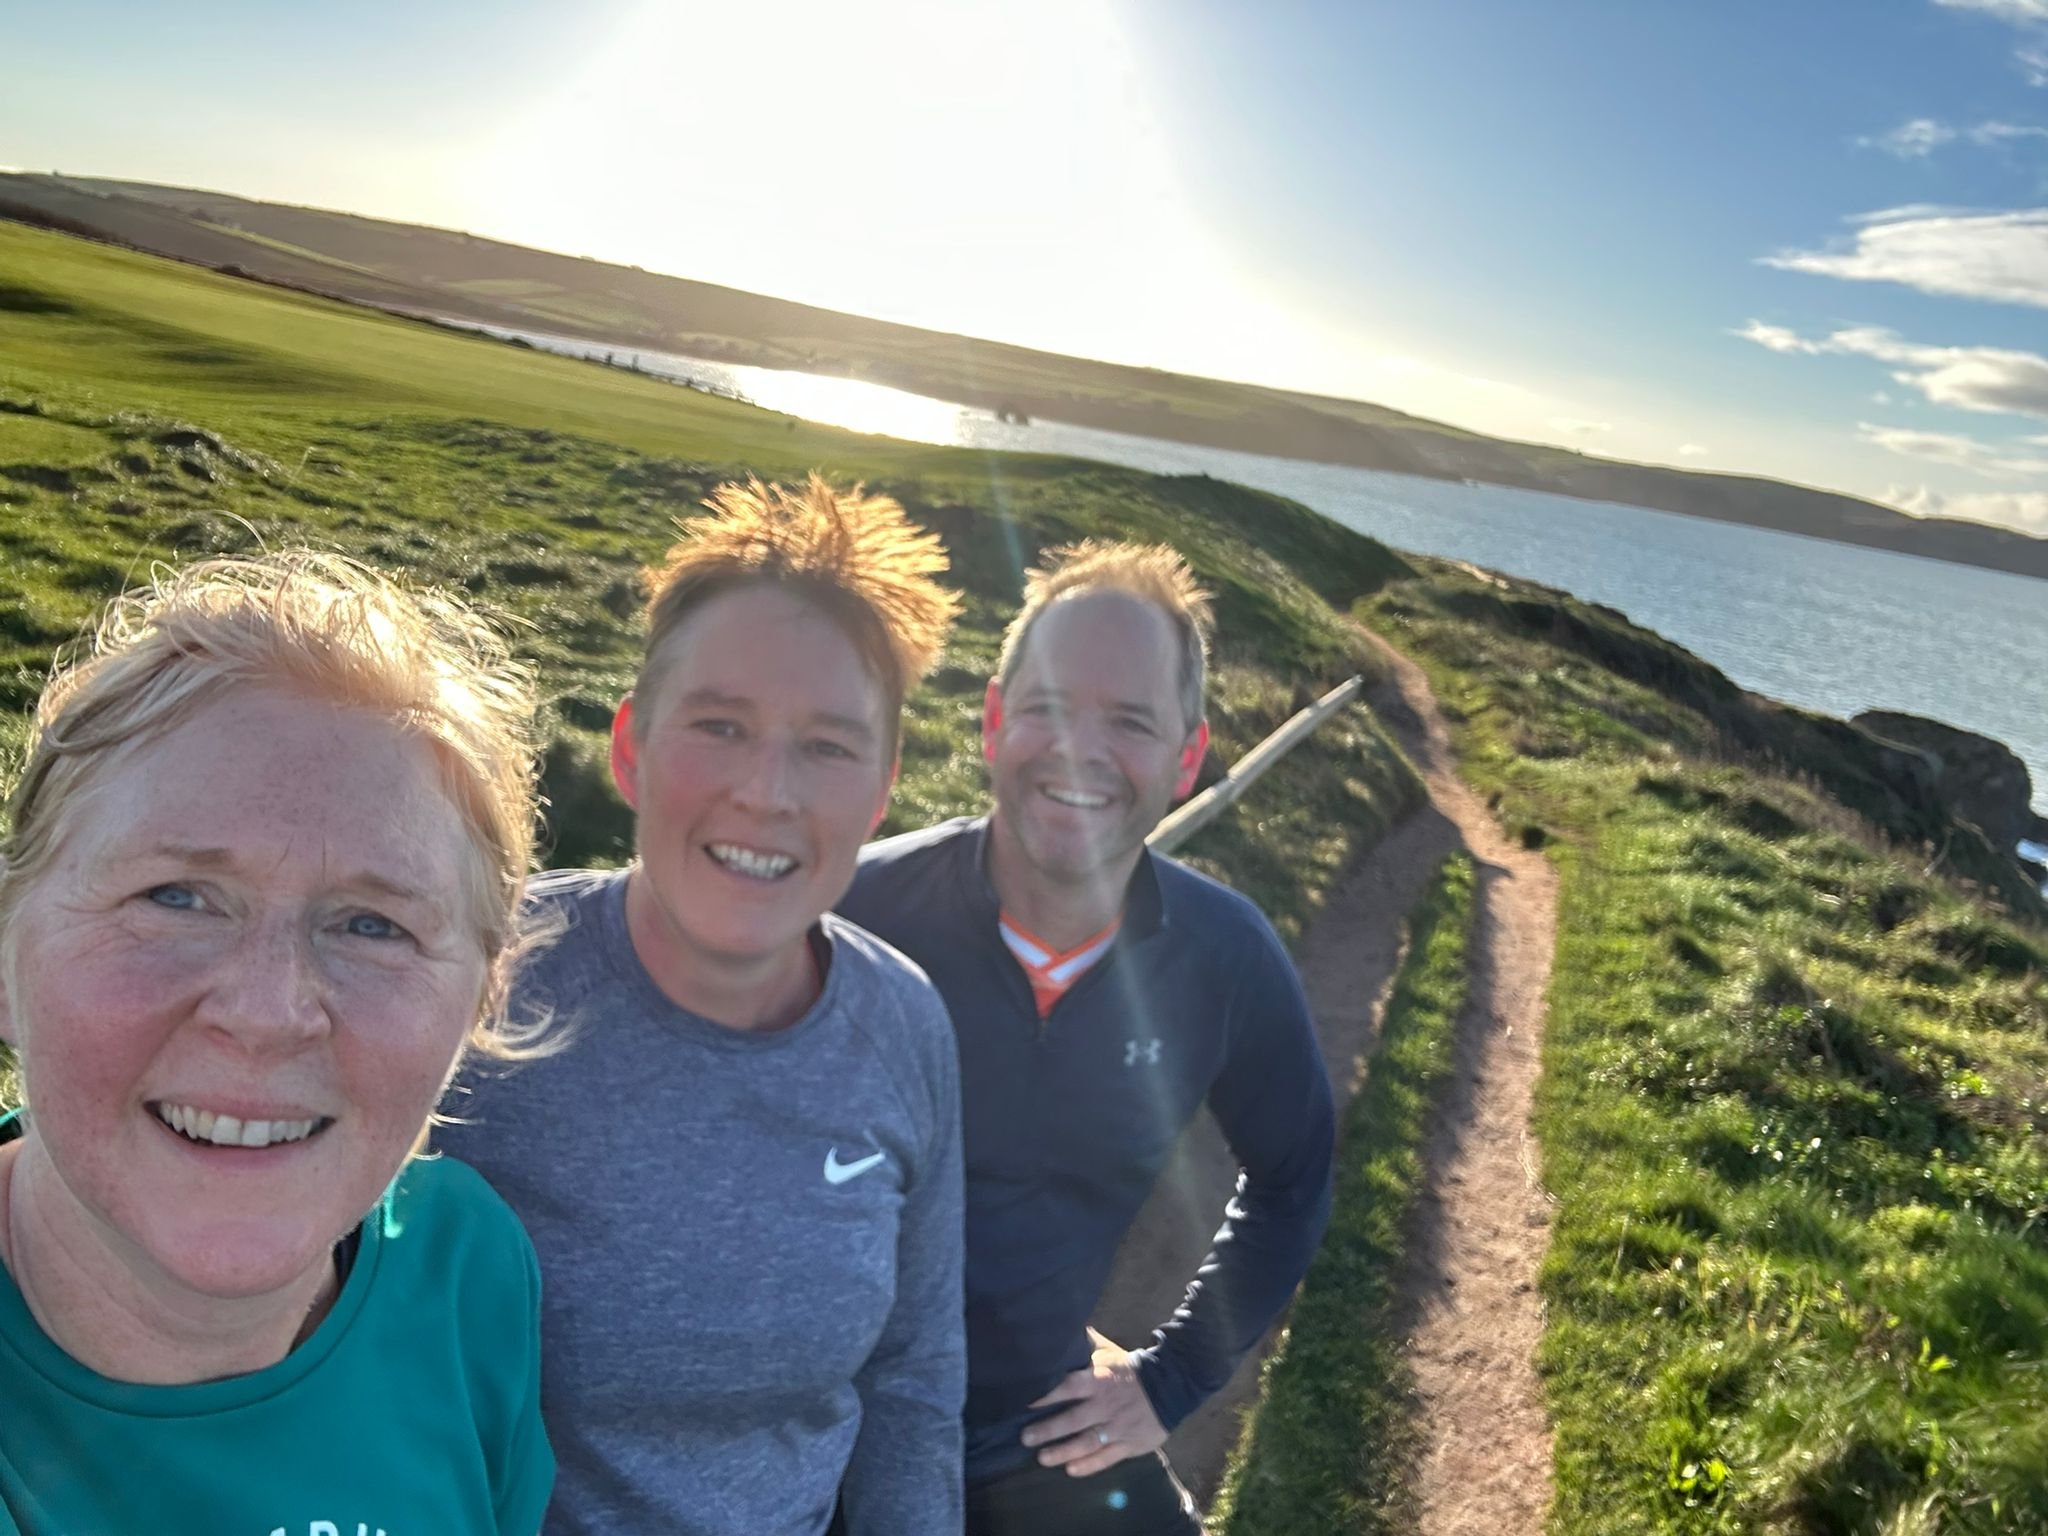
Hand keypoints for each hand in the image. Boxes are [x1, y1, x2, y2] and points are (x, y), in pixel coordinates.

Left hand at [1020, 1328, 1168, 1476]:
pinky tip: (1071, 1470)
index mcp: (1098, 1380)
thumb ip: (1084, 1345)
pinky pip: (1107, 1458)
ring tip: (1042, 1458)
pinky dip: (1089, 1465)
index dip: (1045, 1395)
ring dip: (1063, 1451)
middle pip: (1073, 1419)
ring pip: (1087, 1442)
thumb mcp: (1108, 1352)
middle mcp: (1105, 1405)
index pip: (1068, 1387)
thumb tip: (1061, 1328)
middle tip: (1025, 1437)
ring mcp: (1117, 1427)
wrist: (1172, 1384)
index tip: (1024, 1403)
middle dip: (1047, 1430)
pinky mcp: (1130, 1444)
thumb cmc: (1131, 1370)